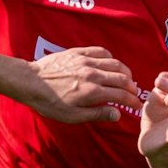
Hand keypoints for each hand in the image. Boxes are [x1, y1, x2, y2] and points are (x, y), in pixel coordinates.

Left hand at [22, 47, 140, 123]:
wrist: (31, 82)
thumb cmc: (49, 102)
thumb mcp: (72, 116)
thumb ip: (97, 114)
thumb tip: (117, 114)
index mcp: (92, 92)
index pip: (121, 95)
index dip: (133, 101)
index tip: (137, 106)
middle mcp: (93, 74)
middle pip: (122, 78)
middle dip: (132, 87)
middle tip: (133, 93)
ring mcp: (86, 61)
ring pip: (115, 63)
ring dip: (125, 72)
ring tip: (126, 79)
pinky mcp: (79, 52)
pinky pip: (101, 51)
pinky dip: (111, 58)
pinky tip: (111, 64)